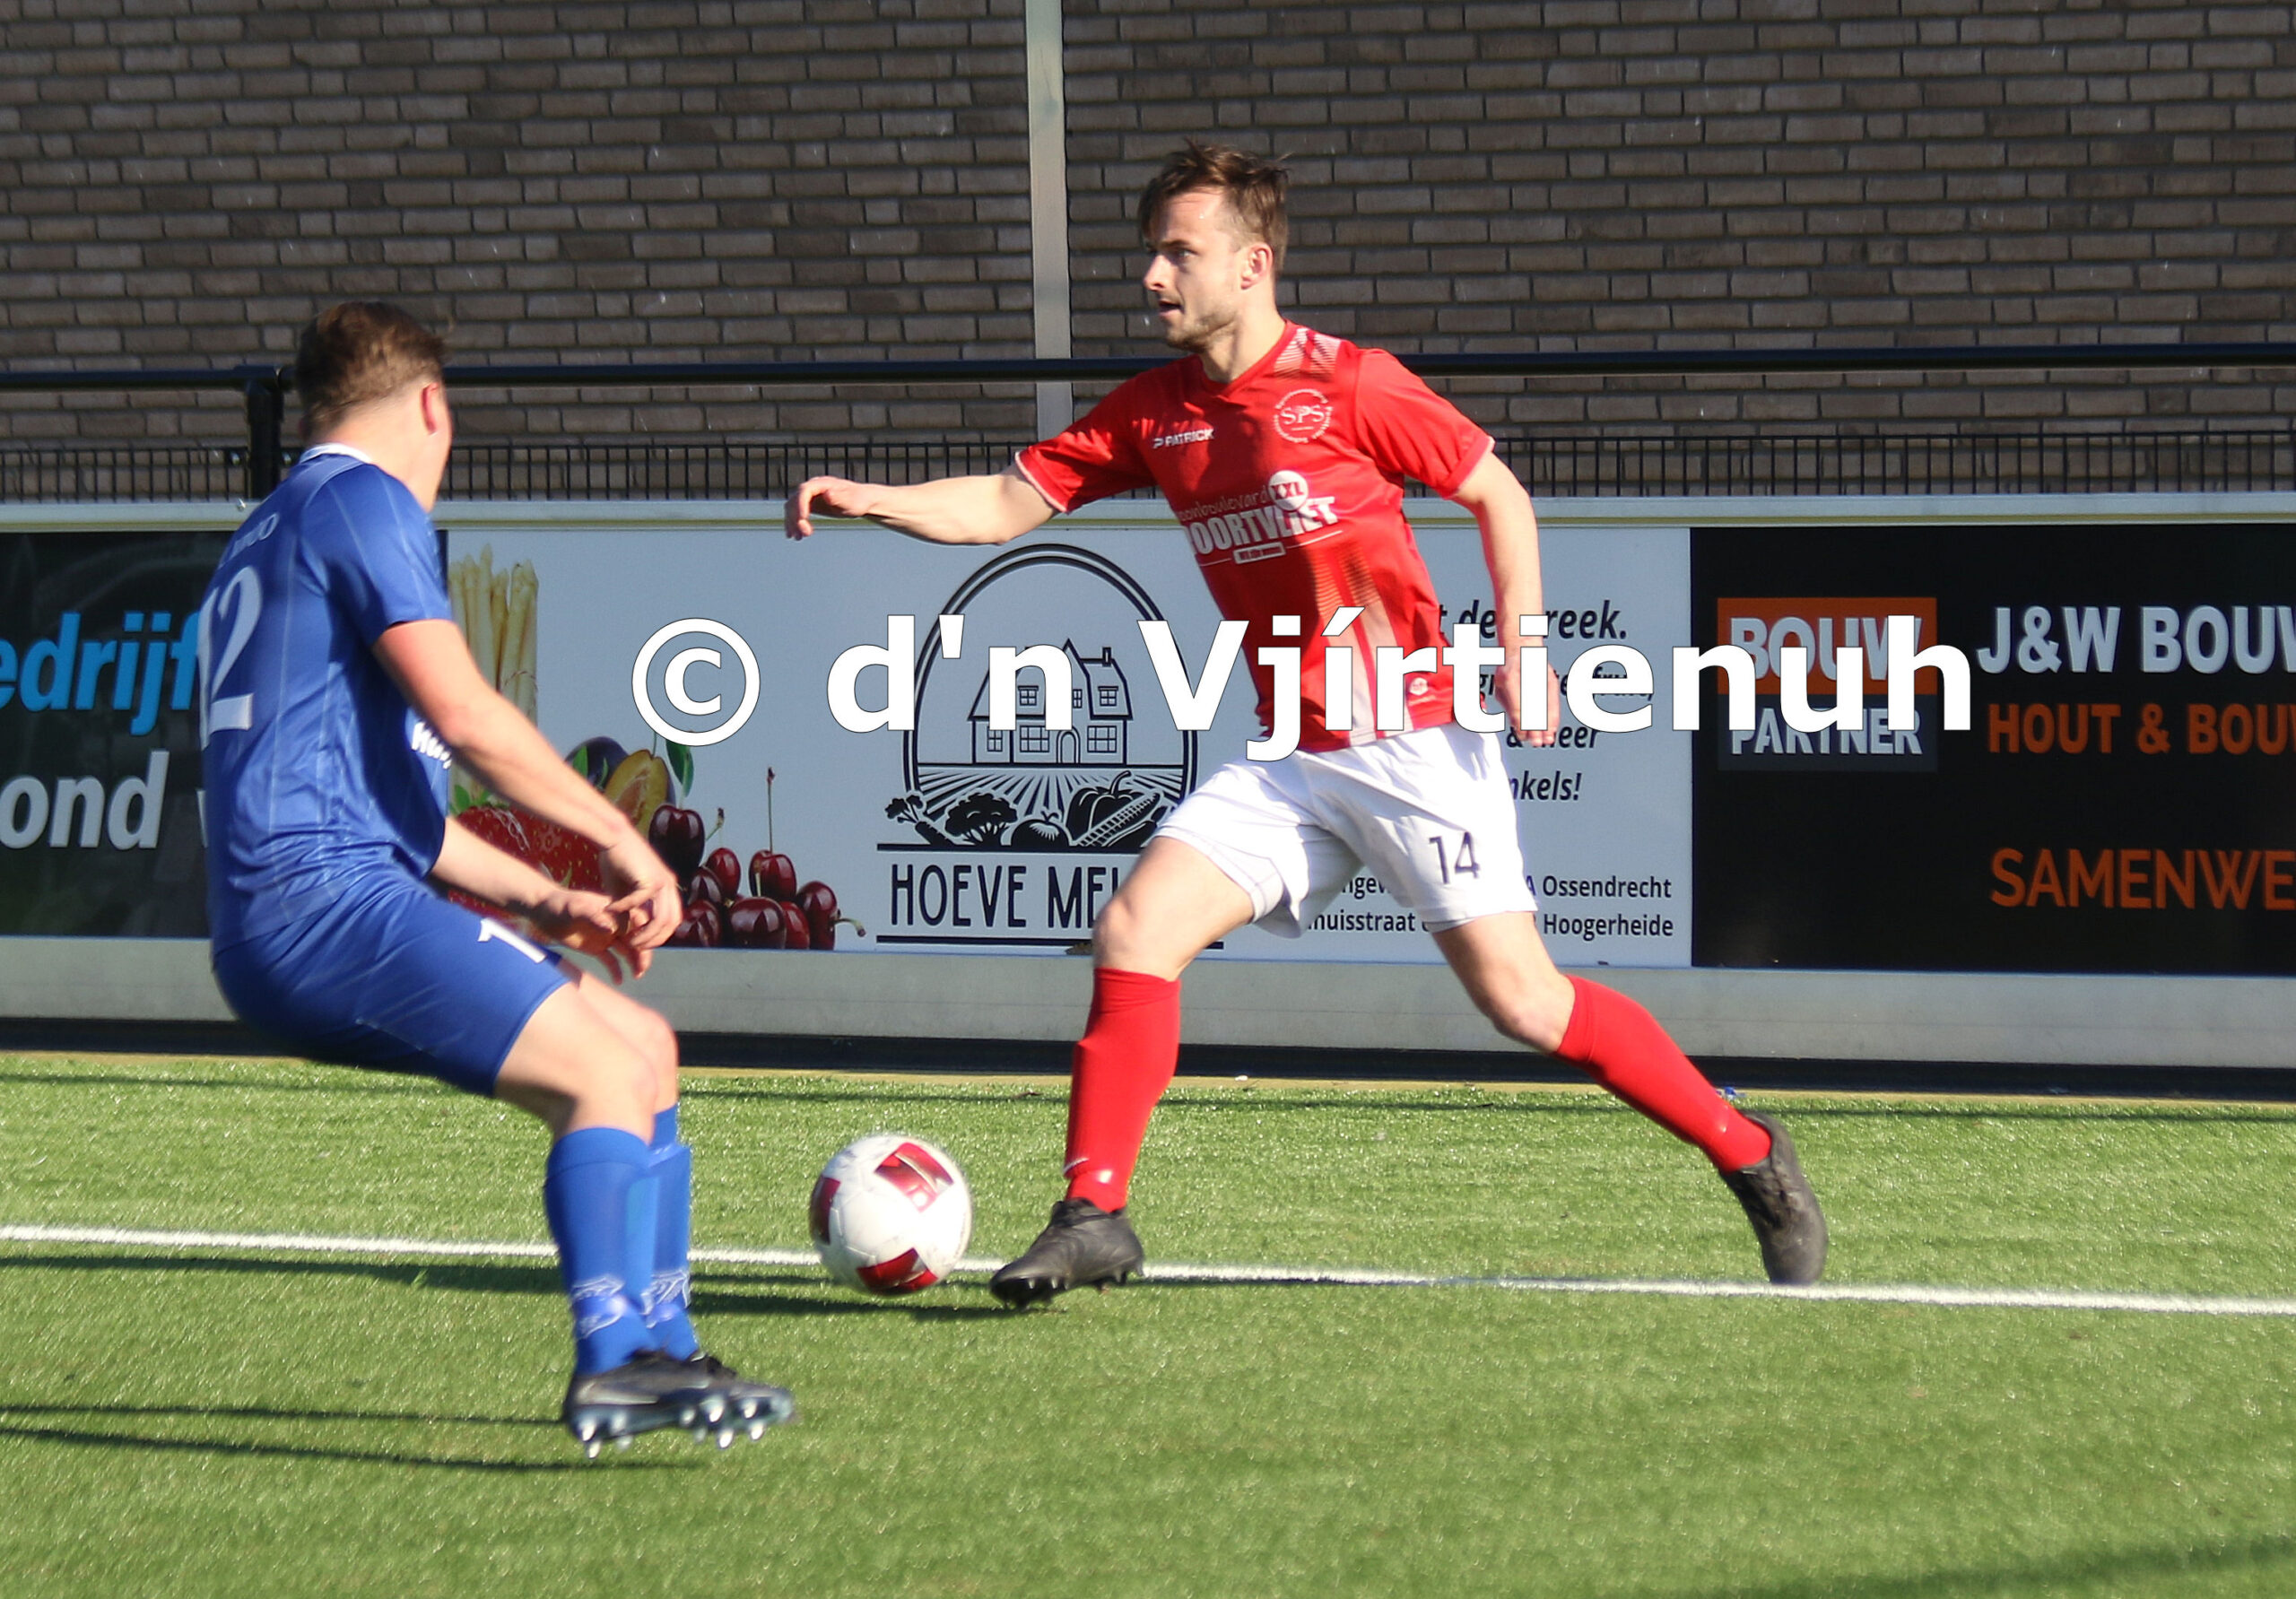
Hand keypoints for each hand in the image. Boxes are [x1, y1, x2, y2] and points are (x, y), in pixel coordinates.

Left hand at [524, 887, 649, 981]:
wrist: (544, 912)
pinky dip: (616, 971)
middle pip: (636, 938)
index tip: (643, 945)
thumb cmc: (560, 904)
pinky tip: (619, 981)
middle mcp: (615, 924)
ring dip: (634, 963)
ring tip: (637, 976)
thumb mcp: (576, 907)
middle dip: (643, 952)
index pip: (637, 920)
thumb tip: (611, 929)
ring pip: (627, 951)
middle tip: (643, 967)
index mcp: (615, 910)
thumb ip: (593, 916)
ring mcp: (607, 937)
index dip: (644, 932)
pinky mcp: (597, 948)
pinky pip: (611, 961)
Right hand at [599, 831, 681, 955]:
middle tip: (635, 947)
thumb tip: (626, 930)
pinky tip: (609, 909)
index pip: (672, 920)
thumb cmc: (617, 861)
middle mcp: (670, 885)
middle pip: (671, 923)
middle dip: (654, 939)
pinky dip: (623, 909)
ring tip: (627, 938)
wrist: (614, 836)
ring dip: (645, 933)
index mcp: (667, 888)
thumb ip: (629, 910)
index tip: (641, 943)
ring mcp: (663, 882)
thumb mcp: (623, 892)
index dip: (659, 935)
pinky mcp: (651, 878)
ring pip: (662, 919)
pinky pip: (639, 902)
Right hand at [785, 476, 881, 539]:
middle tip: (806, 534)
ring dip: (793, 522)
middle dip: (797, 517)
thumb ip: (839, 497)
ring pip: (793, 508)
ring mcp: (810, 496)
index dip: (801, 504)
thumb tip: (827, 494)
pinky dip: (794, 524)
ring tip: (798, 537)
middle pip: (796, 500)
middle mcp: (813, 488)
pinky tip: (796, 536)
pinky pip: (796, 513)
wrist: (862, 501)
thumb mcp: (851, 500)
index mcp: (822, 484)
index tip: (803, 519)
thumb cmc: (859, 500)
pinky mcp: (810, 505)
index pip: (805, 491)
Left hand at [1496, 656, 1563, 748]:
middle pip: (1533, 708)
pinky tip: (1552, 728)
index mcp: (1509, 678)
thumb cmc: (1508, 670)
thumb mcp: (1500, 688)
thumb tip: (1517, 728)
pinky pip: (1553, 702)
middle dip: (1535, 728)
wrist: (1522, 648)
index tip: (1523, 736)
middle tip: (1535, 743)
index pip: (1517, 706)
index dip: (1521, 724)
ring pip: (1545, 706)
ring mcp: (1541, 678)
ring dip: (1546, 725)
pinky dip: (1553, 716)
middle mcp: (1527, 677)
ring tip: (1547, 739)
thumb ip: (1509, 707)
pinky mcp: (1551, 681)